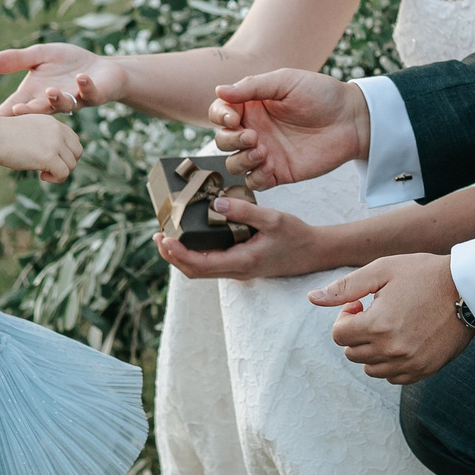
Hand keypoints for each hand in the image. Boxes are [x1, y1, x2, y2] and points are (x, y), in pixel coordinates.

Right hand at [0, 42, 128, 116]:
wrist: (102, 68)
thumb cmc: (68, 63)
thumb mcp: (38, 56)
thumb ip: (15, 60)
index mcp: (36, 94)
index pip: (16, 104)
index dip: (5, 111)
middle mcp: (53, 101)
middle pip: (38, 109)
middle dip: (28, 110)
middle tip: (17, 110)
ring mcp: (74, 100)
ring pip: (64, 104)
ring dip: (57, 99)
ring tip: (50, 91)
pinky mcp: (94, 95)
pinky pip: (90, 93)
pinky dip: (85, 85)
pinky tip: (81, 78)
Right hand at [0, 113, 81, 181]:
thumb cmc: (4, 136)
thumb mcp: (30, 129)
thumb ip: (45, 137)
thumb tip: (54, 155)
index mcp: (54, 123)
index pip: (74, 140)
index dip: (67, 153)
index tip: (52, 159)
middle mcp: (58, 131)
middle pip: (77, 152)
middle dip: (67, 163)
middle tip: (50, 168)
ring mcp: (55, 143)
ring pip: (71, 164)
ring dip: (60, 172)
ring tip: (43, 173)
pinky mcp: (50, 156)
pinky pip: (63, 173)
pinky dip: (56, 179)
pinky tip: (42, 176)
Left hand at [156, 198, 337, 280]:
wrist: (316, 252)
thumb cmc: (297, 236)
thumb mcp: (273, 218)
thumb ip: (245, 211)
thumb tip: (216, 202)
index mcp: (243, 261)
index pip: (200, 264)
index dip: (178, 254)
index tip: (163, 239)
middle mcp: (237, 270)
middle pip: (194, 272)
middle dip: (172, 257)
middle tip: (158, 237)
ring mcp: (238, 270)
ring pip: (201, 270)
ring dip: (181, 257)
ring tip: (167, 238)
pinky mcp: (241, 265)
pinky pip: (211, 264)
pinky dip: (195, 255)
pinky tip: (191, 239)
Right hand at [208, 69, 366, 190]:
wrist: (351, 119)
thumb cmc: (321, 94)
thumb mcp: (285, 81)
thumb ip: (252, 87)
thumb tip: (219, 90)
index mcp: (251, 105)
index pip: (219, 113)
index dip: (220, 117)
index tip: (233, 118)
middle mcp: (254, 129)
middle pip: (222, 140)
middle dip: (230, 140)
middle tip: (254, 136)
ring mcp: (265, 152)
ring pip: (234, 163)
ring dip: (241, 160)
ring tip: (262, 151)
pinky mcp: (279, 172)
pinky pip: (255, 182)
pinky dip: (256, 178)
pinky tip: (270, 167)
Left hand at [312, 253, 473, 383]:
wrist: (469, 289)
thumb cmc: (424, 274)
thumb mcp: (382, 271)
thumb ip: (345, 287)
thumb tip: (311, 298)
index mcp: (377, 324)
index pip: (338, 335)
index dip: (345, 317)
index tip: (361, 304)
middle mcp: (392, 349)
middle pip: (352, 353)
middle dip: (357, 333)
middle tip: (377, 312)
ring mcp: (409, 362)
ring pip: (370, 368)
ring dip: (372, 350)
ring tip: (391, 326)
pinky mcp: (424, 370)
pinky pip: (393, 377)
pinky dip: (391, 363)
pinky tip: (403, 340)